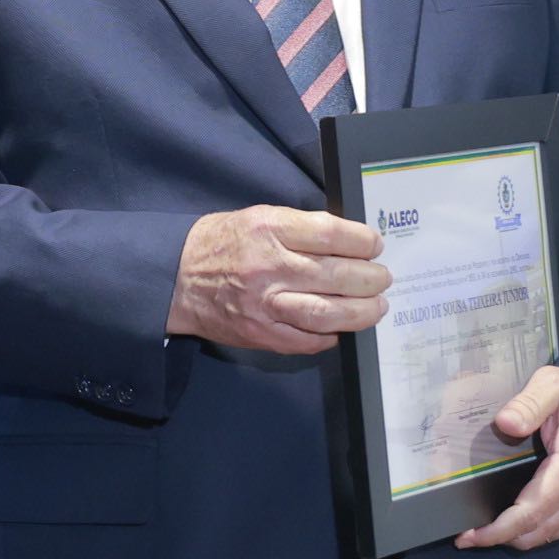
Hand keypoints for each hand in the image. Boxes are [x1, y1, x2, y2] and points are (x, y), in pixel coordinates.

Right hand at [169, 206, 389, 354]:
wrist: (176, 278)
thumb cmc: (222, 242)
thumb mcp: (258, 217)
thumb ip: (301, 229)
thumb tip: (350, 242)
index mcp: (269, 229)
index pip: (331, 234)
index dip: (363, 241)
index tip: (375, 245)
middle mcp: (269, 267)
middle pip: (336, 275)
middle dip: (371, 278)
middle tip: (383, 278)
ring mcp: (265, 305)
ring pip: (327, 313)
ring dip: (361, 312)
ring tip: (377, 307)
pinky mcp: (260, 334)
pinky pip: (307, 341)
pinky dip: (331, 335)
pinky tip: (341, 328)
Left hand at [459, 366, 558, 551]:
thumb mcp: (554, 385)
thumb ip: (528, 404)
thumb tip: (504, 424)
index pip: (531, 512)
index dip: (497, 529)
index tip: (468, 535)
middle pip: (535, 532)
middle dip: (498, 538)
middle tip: (467, 534)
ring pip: (544, 536)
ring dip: (514, 537)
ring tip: (484, 529)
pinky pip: (556, 531)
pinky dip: (532, 532)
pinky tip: (513, 521)